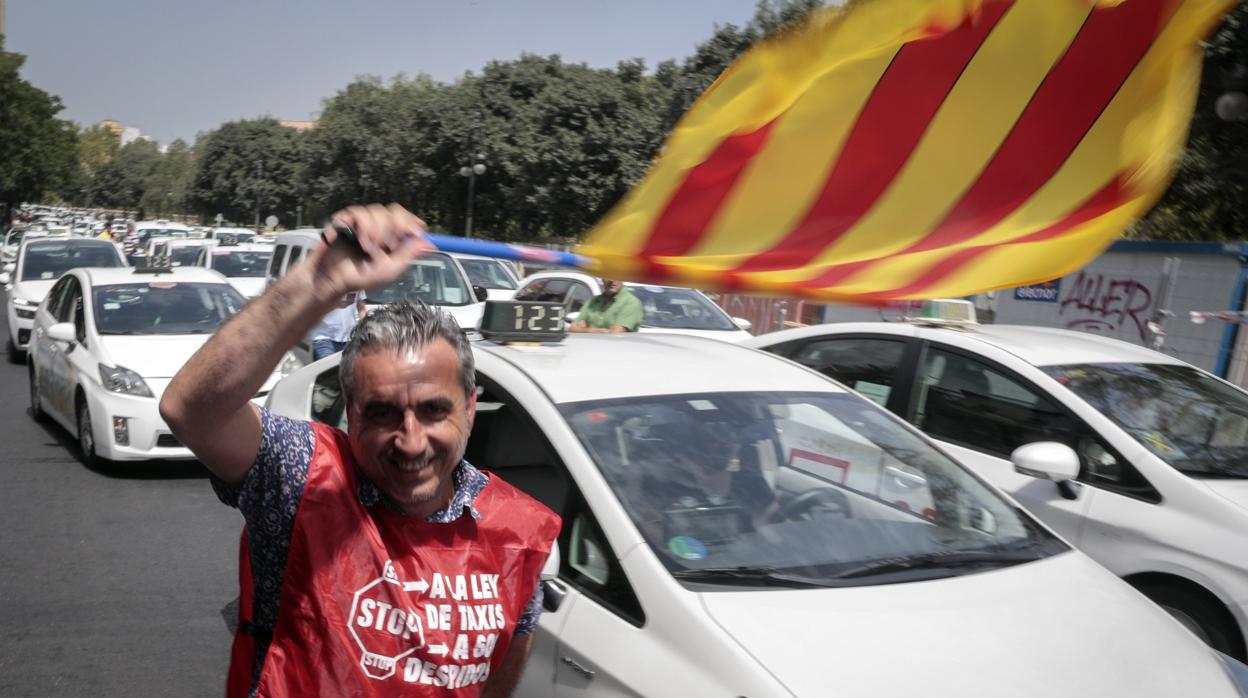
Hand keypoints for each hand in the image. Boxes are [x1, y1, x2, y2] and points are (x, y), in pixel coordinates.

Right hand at [308, 203, 433, 297]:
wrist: (333, 279)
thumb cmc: (360, 277)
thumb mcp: (390, 270)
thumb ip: (408, 255)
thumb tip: (430, 243)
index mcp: (392, 239)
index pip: (407, 220)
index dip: (412, 222)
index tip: (416, 231)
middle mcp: (379, 228)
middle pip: (395, 211)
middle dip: (395, 226)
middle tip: (389, 244)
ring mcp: (362, 222)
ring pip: (377, 211)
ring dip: (376, 231)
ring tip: (369, 249)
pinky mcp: (346, 219)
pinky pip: (359, 212)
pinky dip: (363, 227)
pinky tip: (360, 241)